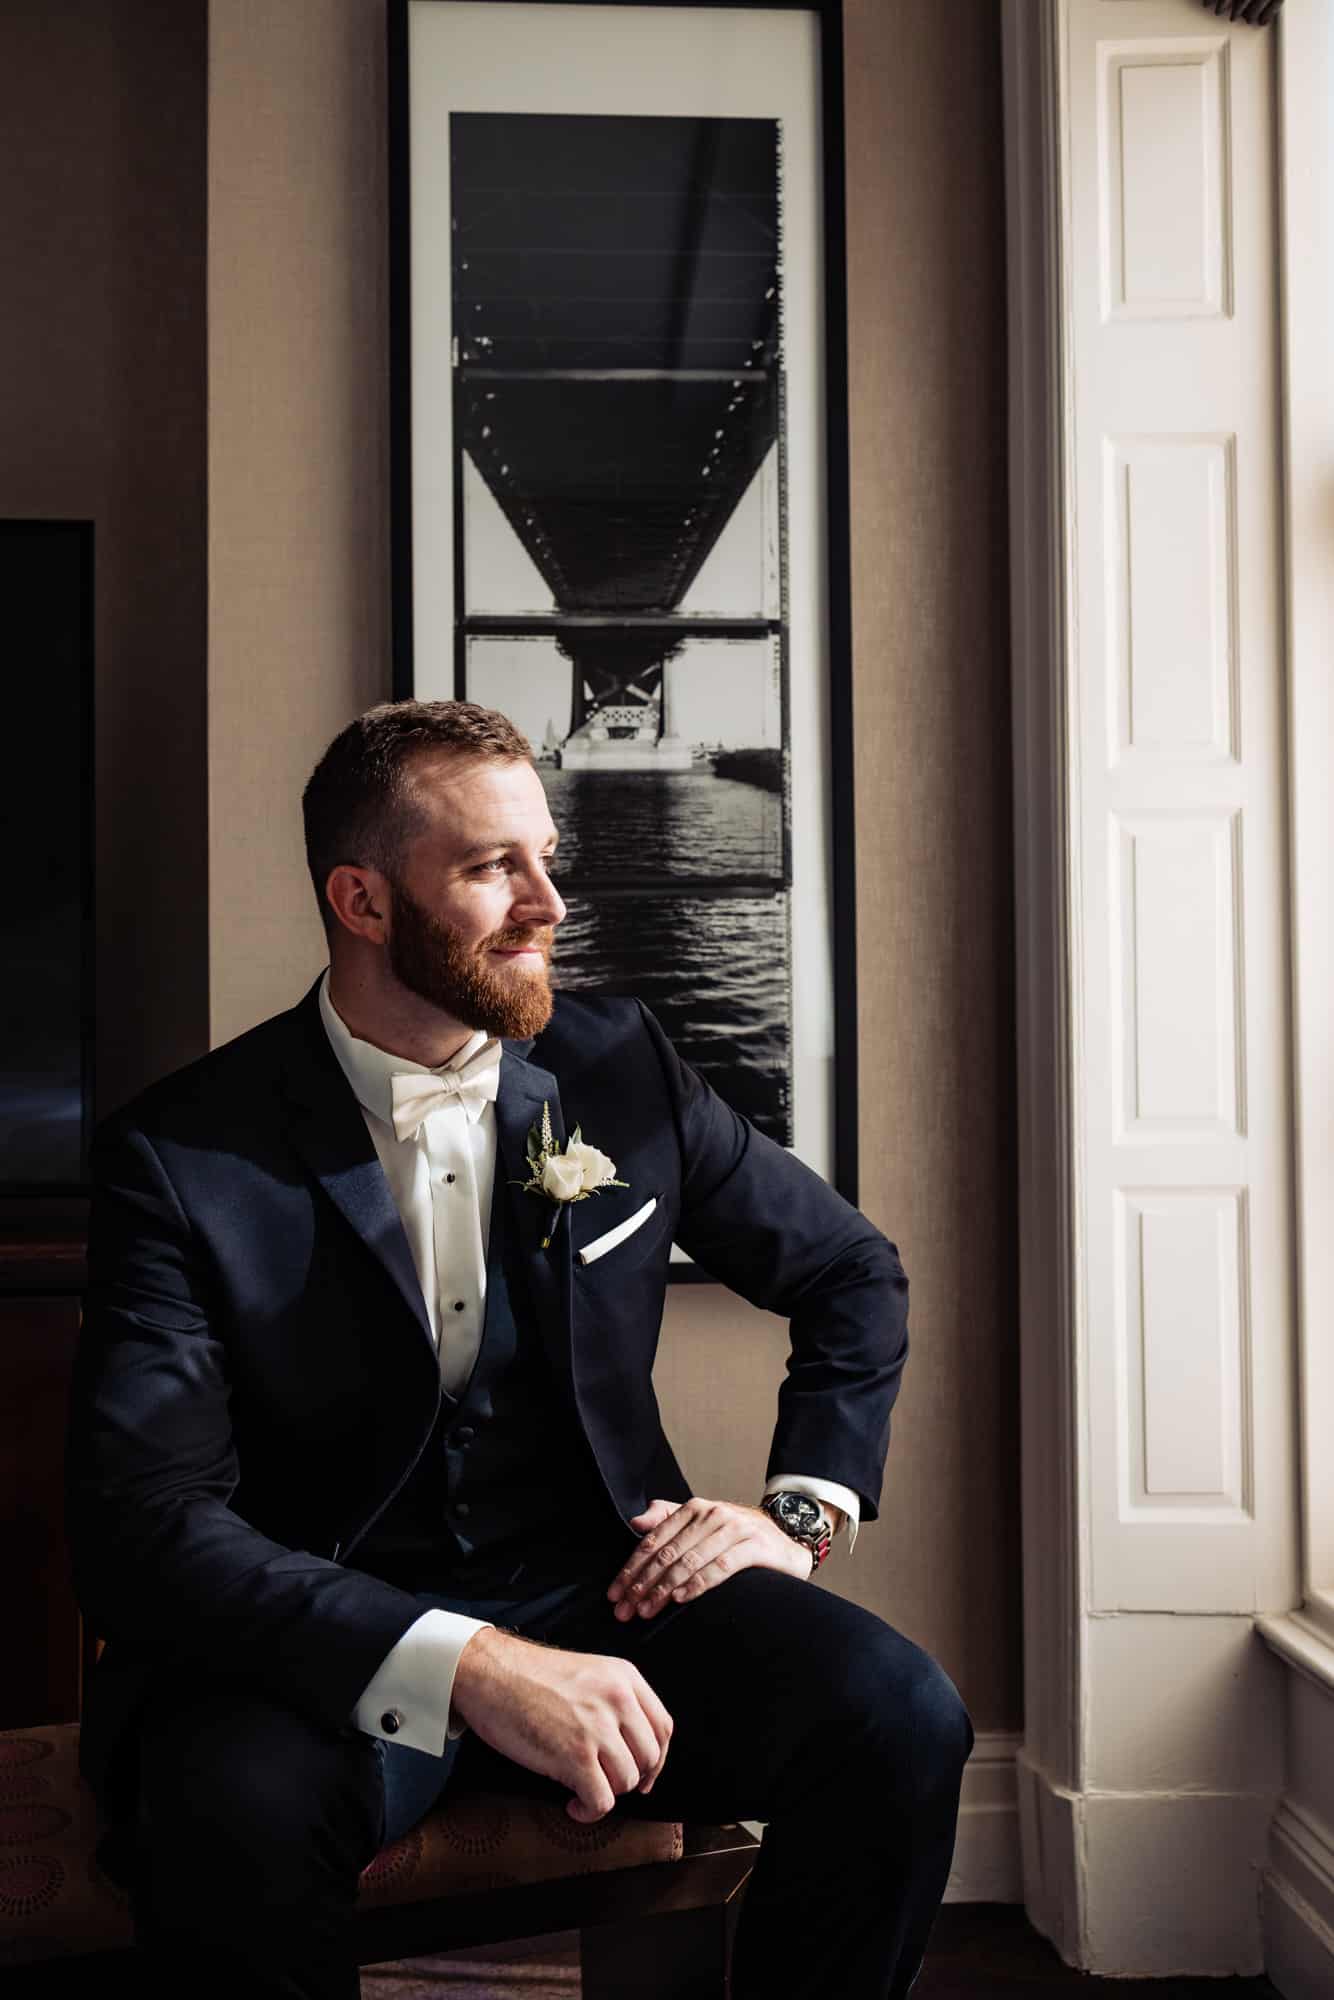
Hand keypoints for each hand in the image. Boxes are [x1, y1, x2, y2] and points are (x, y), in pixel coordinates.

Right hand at [449, 1627, 672, 1823]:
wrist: (489, 1673)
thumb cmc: (528, 1676)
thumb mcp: (587, 1673)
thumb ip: (613, 1700)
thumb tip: (630, 1746)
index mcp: (624, 1677)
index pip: (663, 1727)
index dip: (656, 1759)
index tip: (642, 1773)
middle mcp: (618, 1700)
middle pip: (648, 1758)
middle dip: (629, 1778)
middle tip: (605, 1783)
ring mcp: (598, 1728)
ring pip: (626, 1782)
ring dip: (605, 1792)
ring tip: (581, 1788)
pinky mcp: (575, 1756)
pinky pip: (601, 1801)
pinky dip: (588, 1811)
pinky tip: (572, 1804)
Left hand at [609, 1496, 812, 1622]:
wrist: (786, 1537)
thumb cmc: (737, 1535)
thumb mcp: (702, 1523)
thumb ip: (668, 1518)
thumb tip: (635, 1522)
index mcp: (694, 1508)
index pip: (653, 1540)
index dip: (631, 1568)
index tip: (614, 1594)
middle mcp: (712, 1514)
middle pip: (667, 1553)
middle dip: (641, 1584)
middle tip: (624, 1610)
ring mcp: (734, 1529)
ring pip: (689, 1561)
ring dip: (663, 1588)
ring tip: (646, 1610)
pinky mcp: (754, 1546)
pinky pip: (719, 1567)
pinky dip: (697, 1583)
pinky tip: (680, 1598)